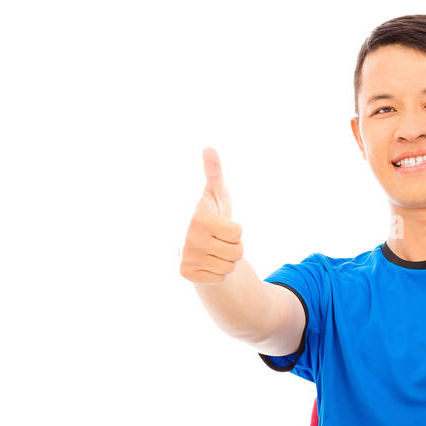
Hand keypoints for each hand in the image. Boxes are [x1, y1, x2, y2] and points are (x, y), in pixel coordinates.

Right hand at [180, 147, 244, 283]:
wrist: (193, 246)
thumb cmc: (210, 218)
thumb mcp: (215, 197)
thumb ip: (215, 174)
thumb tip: (209, 148)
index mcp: (199, 218)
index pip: (238, 232)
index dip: (236, 230)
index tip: (222, 226)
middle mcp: (189, 238)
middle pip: (238, 251)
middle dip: (234, 247)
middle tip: (219, 241)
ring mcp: (186, 256)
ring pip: (230, 266)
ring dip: (227, 260)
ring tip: (213, 251)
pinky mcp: (186, 273)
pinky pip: (220, 278)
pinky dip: (217, 272)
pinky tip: (207, 262)